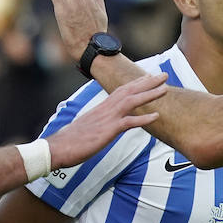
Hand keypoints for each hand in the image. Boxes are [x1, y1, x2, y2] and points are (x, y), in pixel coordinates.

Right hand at [46, 72, 167, 167]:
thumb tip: (101, 126)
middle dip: (148, 82)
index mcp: (101, 108)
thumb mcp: (87, 127)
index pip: (121, 91)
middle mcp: (105, 109)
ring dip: (149, 94)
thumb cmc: (70, 140)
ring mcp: (107, 118)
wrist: (57, 147)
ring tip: (165, 89)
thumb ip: (97, 123)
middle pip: (129, 90)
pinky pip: (129, 123)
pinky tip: (157, 116)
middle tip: (164, 75)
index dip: (136, 83)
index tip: (149, 77)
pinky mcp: (108, 131)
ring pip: (132, 101)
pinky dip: (143, 118)